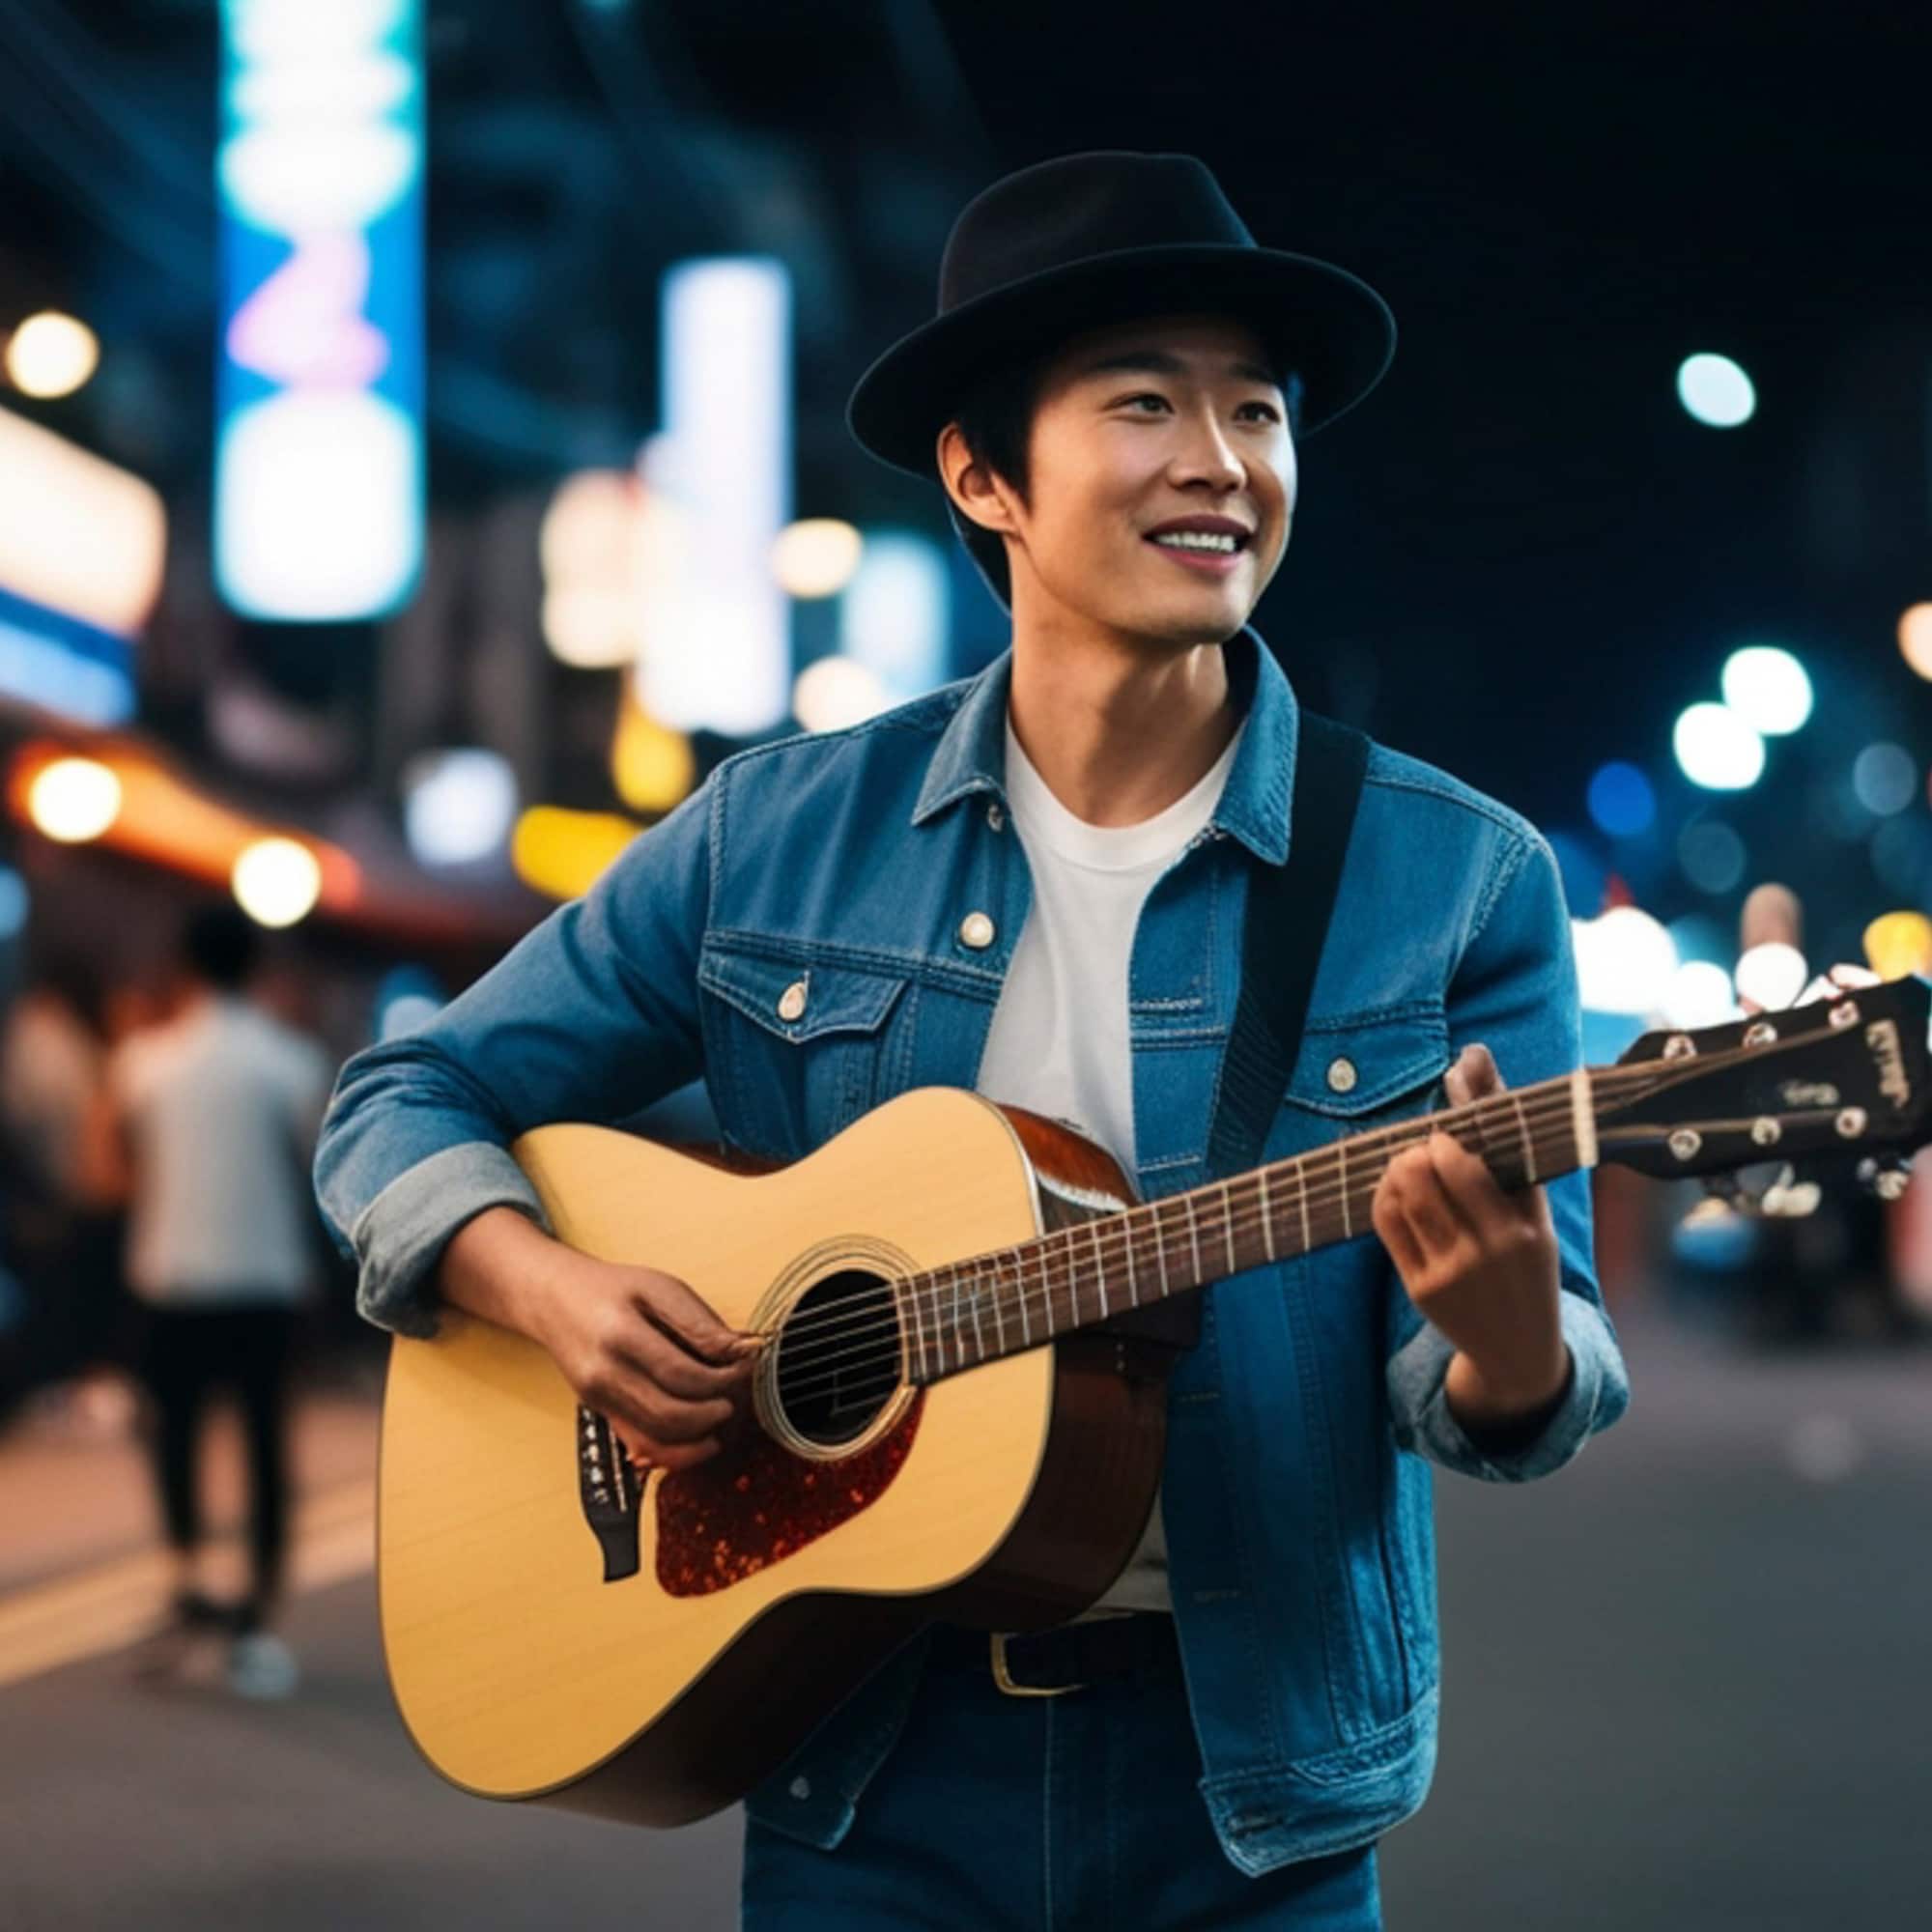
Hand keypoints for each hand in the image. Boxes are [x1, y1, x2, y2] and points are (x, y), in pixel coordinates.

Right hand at [532, 1253, 762, 1473]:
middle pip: (669, 1414)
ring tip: (722, 1415)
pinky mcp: (600, 1412)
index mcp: (620, 1334)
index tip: (747, 1367)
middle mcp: (603, 1374)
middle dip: (714, 1411)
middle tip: (736, 1395)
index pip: (681, 1374)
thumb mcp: (658, 1287)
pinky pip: (640, 1445)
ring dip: (699, 1436)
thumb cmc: (612, 1289)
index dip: (722, 1379)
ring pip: (656, 1438)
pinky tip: (701, 1441)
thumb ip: (699, 1322)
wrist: (555, 1299)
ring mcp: (598, 1399)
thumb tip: (744, 1350)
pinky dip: (675, 1453)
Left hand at [1370, 1042, 1569, 1431]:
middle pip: (1424, 1177)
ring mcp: (1448, 1274)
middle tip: (1423, 1150)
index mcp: (1521, 1232)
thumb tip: (1476, 1062)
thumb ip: (1511, 1147)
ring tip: (1410, 1165)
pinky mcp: (1419, 1289)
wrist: (1521, 1352)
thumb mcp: (1537, 1216)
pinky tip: (1397, 1191)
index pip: (1463, 1167)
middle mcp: (1484, 1254)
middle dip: (1416, 1151)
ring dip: (1397, 1168)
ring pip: (1400, 1197)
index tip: (1446, 1136)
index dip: (1443, 1141)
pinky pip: (1386, 1225)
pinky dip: (1384, 1195)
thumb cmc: (1530, 1266)